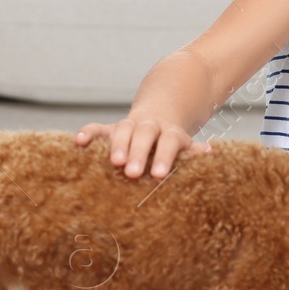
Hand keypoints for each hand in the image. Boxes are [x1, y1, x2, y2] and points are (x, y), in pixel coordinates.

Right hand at [74, 116, 212, 179]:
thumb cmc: (172, 143)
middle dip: (138, 153)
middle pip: (145, 135)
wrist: (160, 114)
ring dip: (117, 145)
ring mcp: (129, 126)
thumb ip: (193, 150)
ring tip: (112, 162)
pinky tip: (78, 142)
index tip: (158, 175)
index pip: (169, 142)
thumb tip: (210, 151)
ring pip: (122, 130)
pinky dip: (88, 133)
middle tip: (132, 173)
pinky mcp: (111, 129)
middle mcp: (149, 127)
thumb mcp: (185, 145)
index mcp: (170, 133)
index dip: (164, 157)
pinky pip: (98, 128)